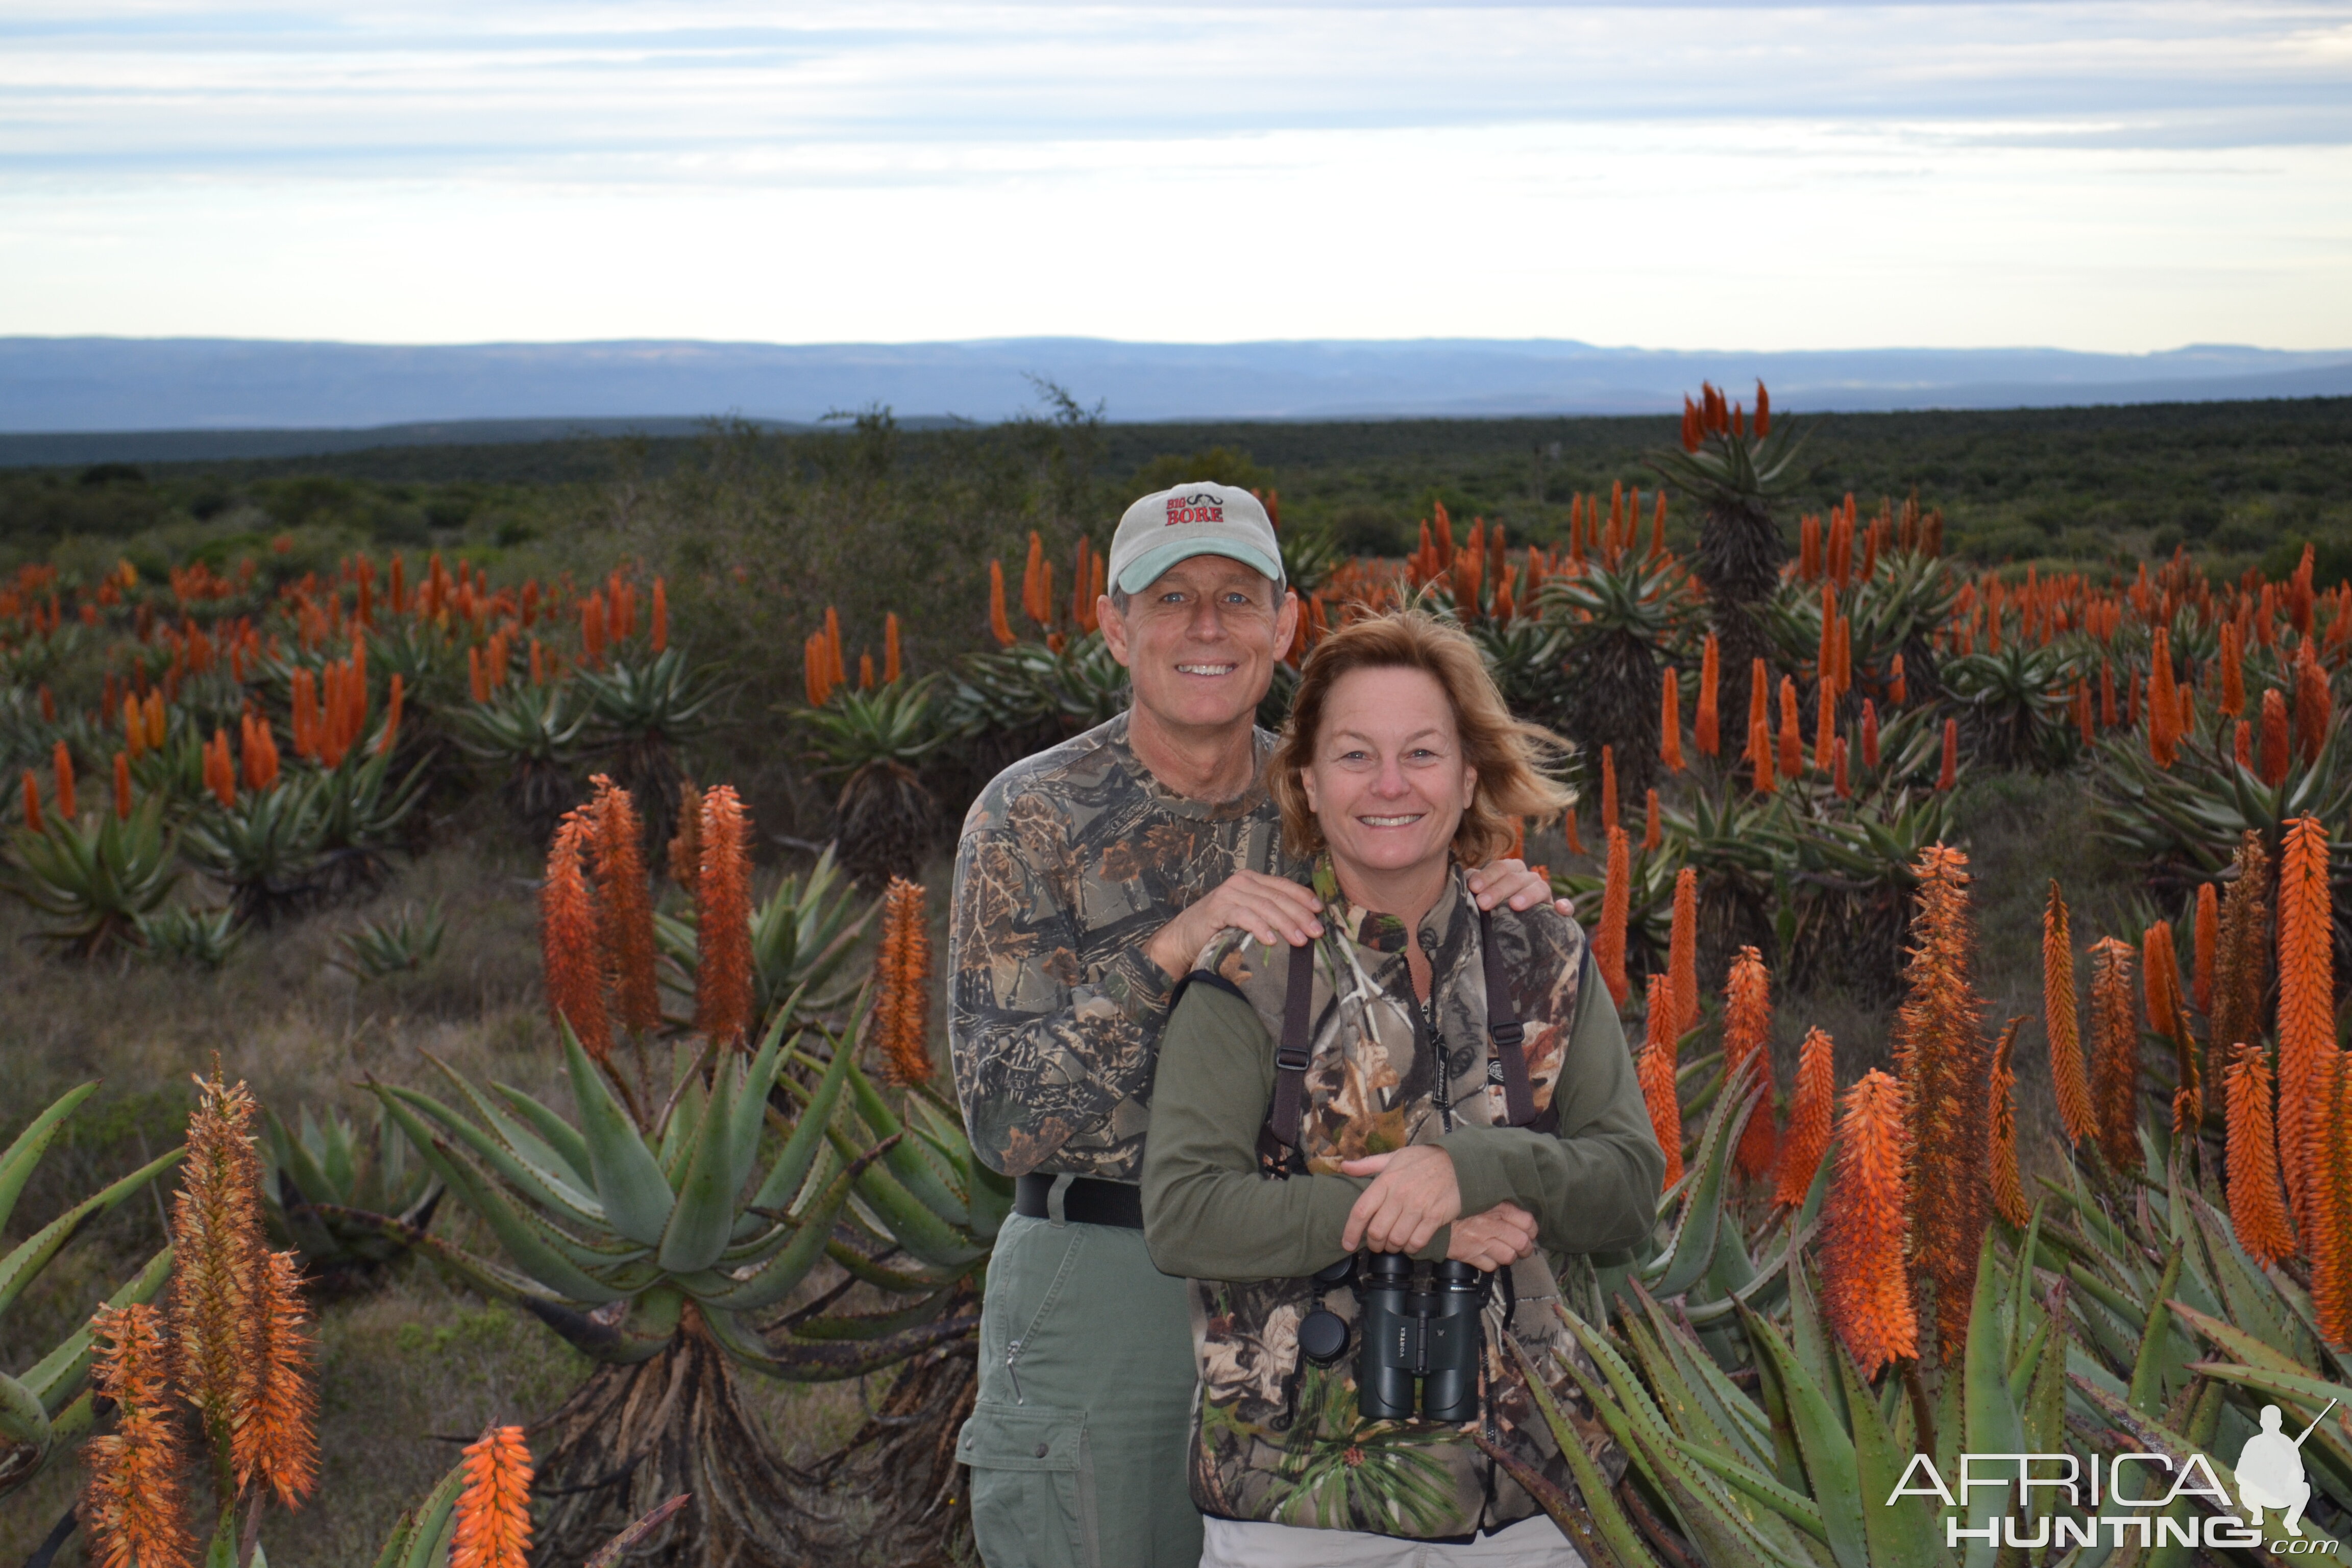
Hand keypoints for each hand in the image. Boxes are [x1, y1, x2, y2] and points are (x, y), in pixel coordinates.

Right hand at [1146, 870, 1324, 980]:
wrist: (1183, 937)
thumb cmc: (1220, 928)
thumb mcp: (1248, 916)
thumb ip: (1269, 913)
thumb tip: (1302, 925)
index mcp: (1252, 880)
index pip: (1283, 885)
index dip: (1303, 897)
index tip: (1320, 912)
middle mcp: (1241, 882)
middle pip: (1278, 897)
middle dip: (1300, 914)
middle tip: (1316, 932)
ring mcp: (1228, 894)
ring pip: (1265, 906)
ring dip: (1285, 923)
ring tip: (1300, 940)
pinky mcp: (1217, 909)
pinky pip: (1244, 916)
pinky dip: (1259, 928)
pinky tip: (1271, 940)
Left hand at [1338, 1146, 1460, 1254]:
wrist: (1459, 1163)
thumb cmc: (1424, 1160)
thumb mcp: (1394, 1157)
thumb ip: (1367, 1164)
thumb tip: (1344, 1166)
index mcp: (1386, 1180)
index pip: (1361, 1210)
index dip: (1351, 1231)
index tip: (1347, 1243)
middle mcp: (1399, 1195)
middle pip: (1377, 1231)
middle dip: (1373, 1243)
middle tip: (1376, 1244)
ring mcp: (1418, 1207)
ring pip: (1396, 1240)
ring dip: (1392, 1247)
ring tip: (1393, 1244)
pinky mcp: (1435, 1217)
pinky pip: (1417, 1242)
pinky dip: (1410, 1248)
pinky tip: (1410, 1243)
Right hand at [1448, 1202, 1538, 1271]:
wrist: (1429, 1215)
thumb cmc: (1456, 1204)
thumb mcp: (1481, 1195)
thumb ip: (1499, 1201)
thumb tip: (1516, 1209)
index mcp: (1498, 1207)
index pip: (1528, 1222)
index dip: (1531, 1230)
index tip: (1529, 1232)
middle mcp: (1492, 1225)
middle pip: (1522, 1243)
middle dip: (1525, 1248)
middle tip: (1522, 1247)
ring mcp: (1481, 1242)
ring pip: (1508, 1257)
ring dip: (1508, 1256)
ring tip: (1505, 1252)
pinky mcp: (1470, 1254)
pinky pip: (1490, 1266)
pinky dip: (1491, 1264)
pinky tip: (1487, 1256)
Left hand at [1466, 857, 1574, 920]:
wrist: (1513, 932)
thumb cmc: (1492, 910)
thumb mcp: (1482, 897)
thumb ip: (1474, 888)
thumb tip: (1463, 883)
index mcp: (1510, 871)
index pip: (1500, 867)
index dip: (1487, 875)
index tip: (1473, 888)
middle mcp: (1528, 879)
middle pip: (1516, 877)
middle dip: (1499, 889)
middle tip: (1483, 903)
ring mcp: (1544, 895)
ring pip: (1539, 887)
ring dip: (1527, 894)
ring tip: (1514, 905)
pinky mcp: (1556, 913)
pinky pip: (1565, 907)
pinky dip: (1565, 906)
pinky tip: (1560, 908)